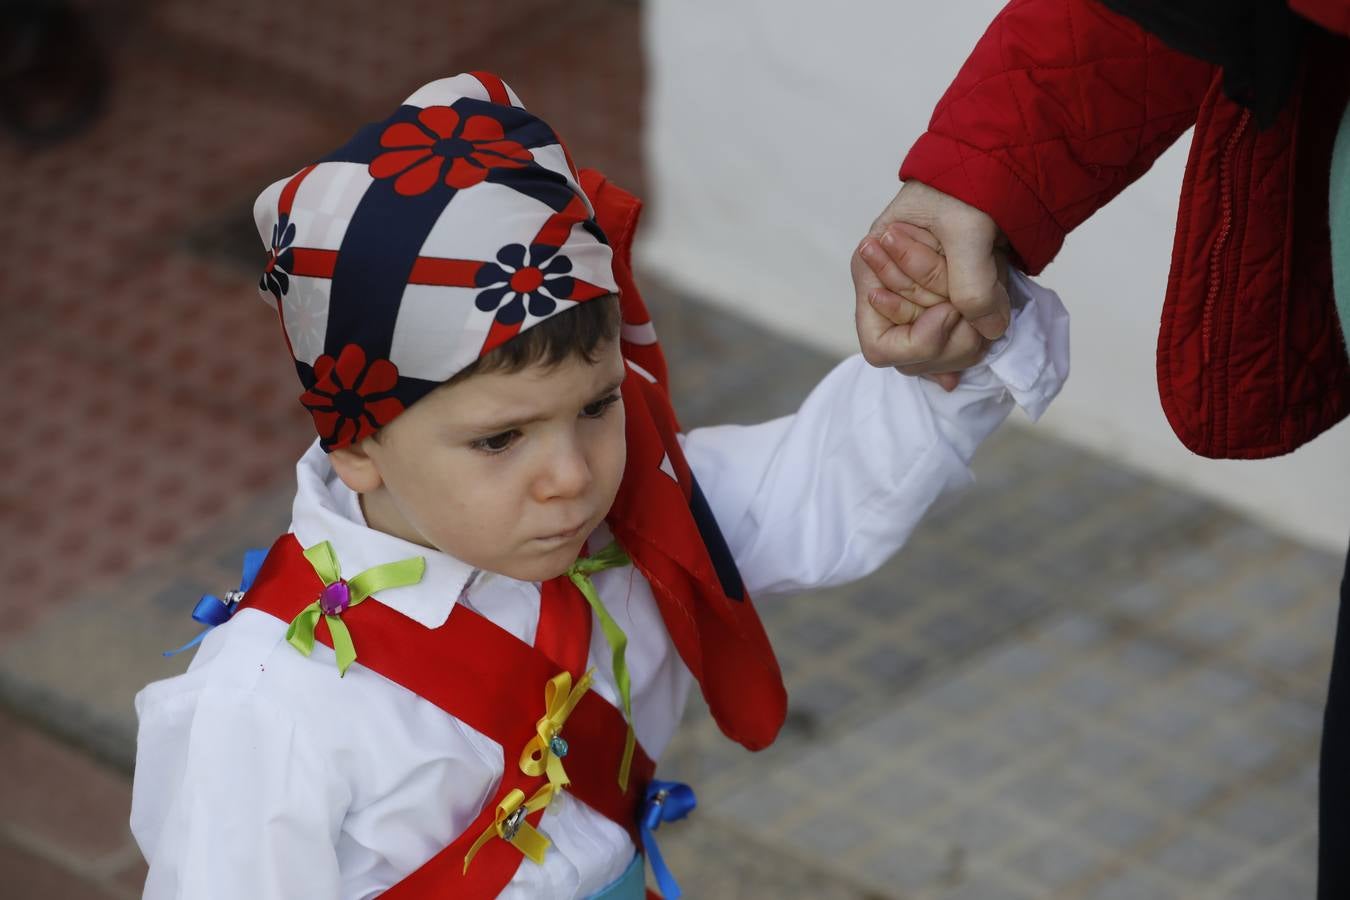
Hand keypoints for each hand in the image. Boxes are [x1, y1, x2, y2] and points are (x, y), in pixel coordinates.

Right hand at [852, 181, 1008, 387]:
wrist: (985, 167)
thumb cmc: (961, 187)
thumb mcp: (966, 228)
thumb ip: (974, 281)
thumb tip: (990, 330)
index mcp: (872, 275)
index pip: (879, 346)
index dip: (917, 343)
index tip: (949, 312)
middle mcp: (887, 298)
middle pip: (910, 360)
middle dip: (950, 346)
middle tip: (980, 314)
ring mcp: (914, 306)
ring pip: (933, 359)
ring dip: (966, 344)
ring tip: (991, 309)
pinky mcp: (940, 307)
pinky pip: (948, 347)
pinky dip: (967, 349)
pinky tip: (981, 342)